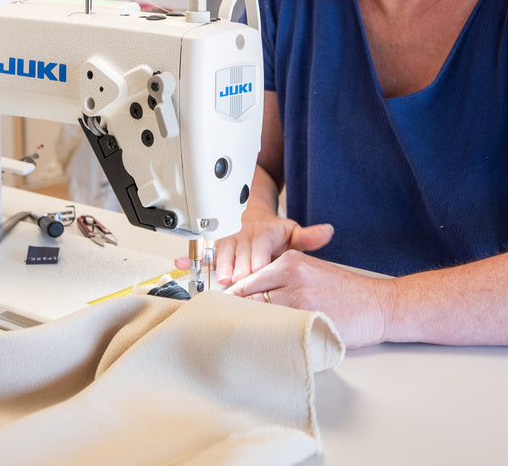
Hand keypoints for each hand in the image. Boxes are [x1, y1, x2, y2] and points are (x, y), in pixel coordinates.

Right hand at [174, 205, 332, 284]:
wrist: (255, 219)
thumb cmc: (275, 233)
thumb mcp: (294, 233)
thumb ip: (309, 236)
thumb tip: (328, 231)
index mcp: (263, 234)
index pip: (259, 251)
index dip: (256, 264)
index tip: (256, 277)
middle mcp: (243, 236)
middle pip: (238, 256)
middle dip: (237, 272)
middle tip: (236, 289)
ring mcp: (227, 240)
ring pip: (219, 254)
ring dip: (217, 268)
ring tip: (218, 283)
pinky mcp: (213, 245)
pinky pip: (200, 250)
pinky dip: (189, 257)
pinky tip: (179, 264)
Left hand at [226, 250, 391, 349]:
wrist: (379, 305)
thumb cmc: (346, 291)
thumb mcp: (312, 271)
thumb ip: (282, 278)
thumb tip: (248, 294)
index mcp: (291, 261)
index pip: (247, 280)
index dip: (232, 298)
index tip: (222, 310)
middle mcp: (292, 276)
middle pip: (248, 296)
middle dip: (236, 312)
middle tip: (224, 326)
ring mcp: (300, 300)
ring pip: (260, 314)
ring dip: (249, 326)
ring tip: (238, 339)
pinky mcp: (309, 321)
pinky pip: (278, 330)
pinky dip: (268, 337)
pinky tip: (262, 345)